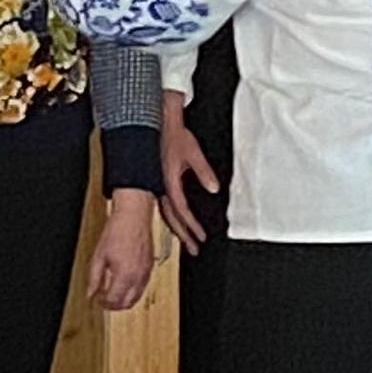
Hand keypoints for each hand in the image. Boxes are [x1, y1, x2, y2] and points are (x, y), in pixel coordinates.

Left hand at [91, 193, 158, 312]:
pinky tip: (123, 282)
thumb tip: (90, 293)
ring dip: (124, 299)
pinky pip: (142, 286)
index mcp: (124, 275)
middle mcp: (138, 277)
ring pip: (137, 297)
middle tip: (104, 300)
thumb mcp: (99, 256)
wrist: (133, 217)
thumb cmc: (117, 232)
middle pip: (127, 303)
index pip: (114, 300)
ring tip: (112, 292)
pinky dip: (133, 290)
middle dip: (114, 305)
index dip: (104, 303)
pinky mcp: (150, 267)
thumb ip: (94, 278)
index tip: (97, 299)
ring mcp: (146, 272)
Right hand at [157, 97, 222, 254]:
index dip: (191, 226)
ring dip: (177, 229)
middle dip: (184, 236)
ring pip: (166, 214)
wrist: (159, 123)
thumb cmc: (175, 135)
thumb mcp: (193, 153)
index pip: (182, 211)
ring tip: (187, 241)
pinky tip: (179, 221)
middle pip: (172, 219)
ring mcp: (157, 186)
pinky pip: (165, 205)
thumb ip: (204, 172)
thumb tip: (214, 188)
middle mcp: (161, 187)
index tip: (200, 237)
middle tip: (194, 249)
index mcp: (169, 182)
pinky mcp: (158, 182)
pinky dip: (172, 217)